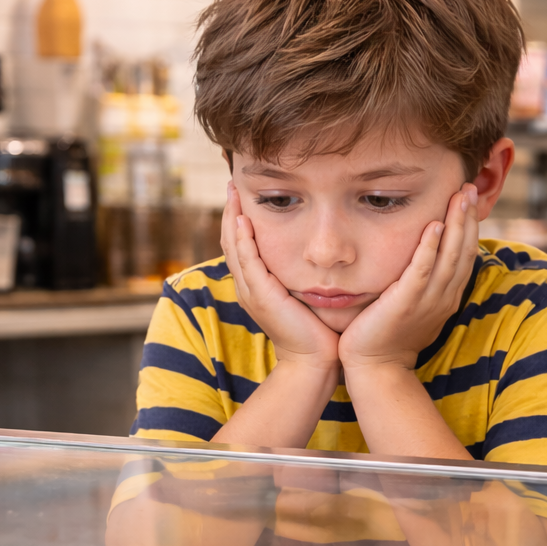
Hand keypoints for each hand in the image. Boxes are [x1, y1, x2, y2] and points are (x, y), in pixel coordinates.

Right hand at [220, 183, 339, 372]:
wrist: (314, 360)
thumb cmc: (316, 331)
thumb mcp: (304, 295)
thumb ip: (300, 274)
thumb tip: (314, 253)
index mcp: (256, 286)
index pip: (240, 246)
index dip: (237, 221)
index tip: (242, 195)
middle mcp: (248, 287)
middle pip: (230, 242)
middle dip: (229, 212)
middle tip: (232, 185)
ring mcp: (251, 292)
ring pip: (233, 247)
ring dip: (231, 218)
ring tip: (232, 192)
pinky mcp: (262, 295)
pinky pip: (247, 260)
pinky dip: (242, 238)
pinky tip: (242, 219)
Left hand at [338, 185, 479, 373]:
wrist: (376, 368)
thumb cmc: (388, 337)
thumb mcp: (413, 307)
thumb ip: (421, 284)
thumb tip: (423, 260)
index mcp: (446, 297)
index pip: (464, 256)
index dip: (468, 227)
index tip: (467, 199)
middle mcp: (442, 298)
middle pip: (462, 251)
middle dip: (466, 218)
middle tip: (467, 188)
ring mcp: (426, 301)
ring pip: (449, 257)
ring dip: (455, 225)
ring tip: (457, 197)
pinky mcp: (405, 303)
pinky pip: (422, 271)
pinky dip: (430, 248)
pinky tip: (434, 225)